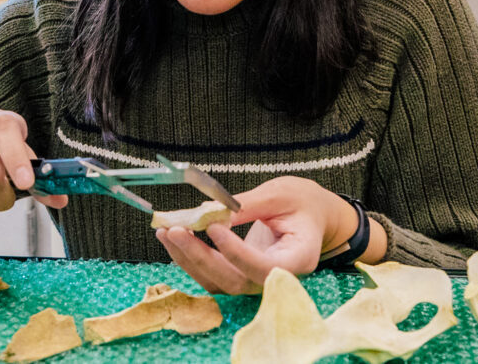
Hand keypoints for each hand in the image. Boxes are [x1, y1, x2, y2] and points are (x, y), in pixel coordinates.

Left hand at [155, 176, 384, 294]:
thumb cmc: (302, 202)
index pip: (265, 268)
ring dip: (188, 259)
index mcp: (299, 258)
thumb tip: (212, 213)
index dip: (237, 253)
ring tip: (166, 231)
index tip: (214, 227)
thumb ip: (249, 205)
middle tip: (176, 229)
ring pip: (218, 282)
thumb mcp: (280, 194)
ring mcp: (256, 281)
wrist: (311, 216)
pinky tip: (172, 237)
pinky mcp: (240, 277)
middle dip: (201, 257)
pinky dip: (189, 258)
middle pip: (235, 281)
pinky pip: (212, 275)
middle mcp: (277, 278)